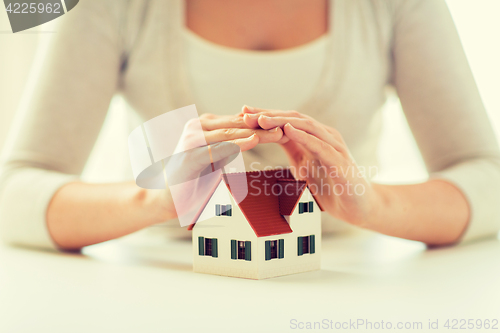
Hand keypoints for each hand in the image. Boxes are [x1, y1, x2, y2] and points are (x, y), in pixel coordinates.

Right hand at [157, 113, 284, 224]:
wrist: (167, 197)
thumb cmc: (194, 178)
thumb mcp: (216, 157)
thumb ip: (230, 144)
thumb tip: (255, 135)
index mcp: (206, 125)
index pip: (240, 122)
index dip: (263, 123)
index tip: (285, 126)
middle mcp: (198, 126)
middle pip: (238, 124)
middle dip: (264, 126)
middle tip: (288, 127)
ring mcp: (192, 139)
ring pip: (229, 133)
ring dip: (255, 132)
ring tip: (277, 133)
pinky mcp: (190, 155)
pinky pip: (217, 148)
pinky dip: (236, 145)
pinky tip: (252, 142)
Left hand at [242, 106, 379, 225]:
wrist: (359, 207)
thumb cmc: (331, 186)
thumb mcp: (304, 165)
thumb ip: (291, 149)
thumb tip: (267, 139)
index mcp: (314, 138)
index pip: (286, 121)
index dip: (265, 116)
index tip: (243, 113)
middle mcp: (324, 137)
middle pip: (293, 119)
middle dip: (268, 115)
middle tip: (245, 113)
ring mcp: (334, 147)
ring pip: (306, 127)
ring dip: (282, 122)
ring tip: (261, 119)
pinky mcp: (340, 161)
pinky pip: (320, 145)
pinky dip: (304, 136)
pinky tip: (288, 130)